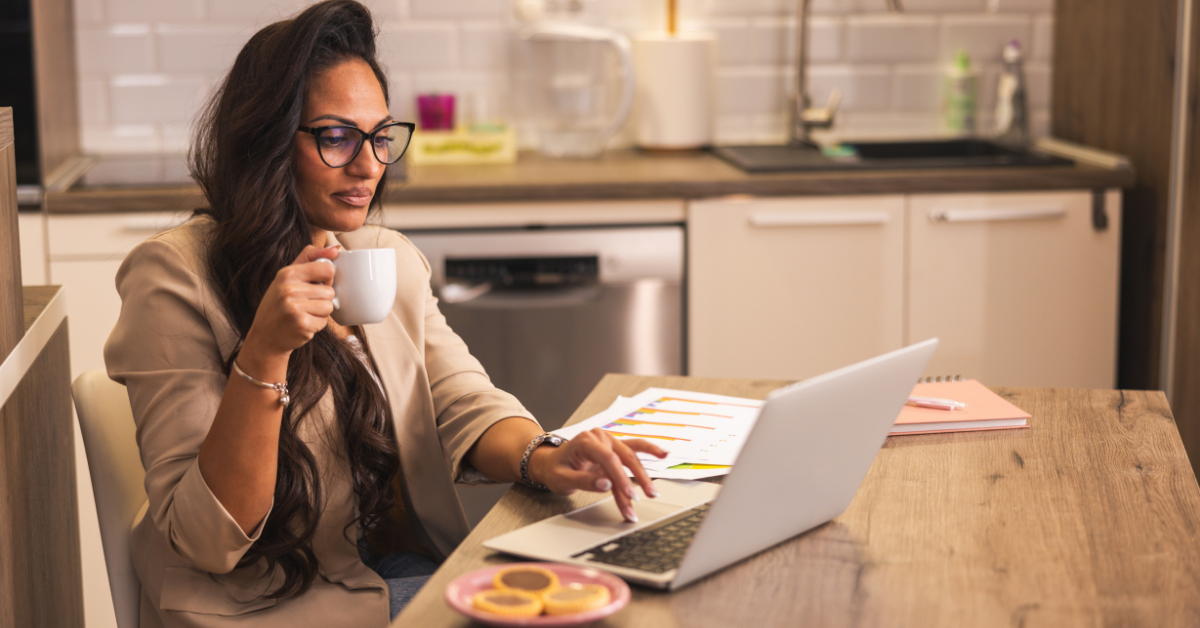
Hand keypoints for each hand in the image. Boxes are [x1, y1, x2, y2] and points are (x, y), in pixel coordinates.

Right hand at [243, 245, 339, 359]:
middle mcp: (289, 289)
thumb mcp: (288, 276)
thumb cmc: (279, 303)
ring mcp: (294, 307)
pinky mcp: (302, 324)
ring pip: (329, 306)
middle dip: (321, 298)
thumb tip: (336, 249)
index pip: (327, 268)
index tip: (314, 283)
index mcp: (287, 273)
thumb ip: (311, 258)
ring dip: (320, 312)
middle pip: (330, 291)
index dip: (326, 278)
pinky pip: (324, 321)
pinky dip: (317, 324)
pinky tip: (302, 323)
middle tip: (303, 303)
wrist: (265, 336)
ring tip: (303, 313)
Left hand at [529, 429, 667, 522]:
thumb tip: (606, 484)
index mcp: (585, 441)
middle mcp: (599, 437)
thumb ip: (584, 481)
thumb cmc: (555, 470)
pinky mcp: (614, 448)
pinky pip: (634, 448)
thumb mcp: (563, 479)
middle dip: (637, 479)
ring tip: (653, 490)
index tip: (630, 495)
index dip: (621, 477)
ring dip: (643, 474)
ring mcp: (608, 441)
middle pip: (623, 457)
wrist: (551, 463)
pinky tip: (663, 454)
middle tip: (646, 497)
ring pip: (631, 456)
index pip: (608, 459)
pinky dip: (649, 451)